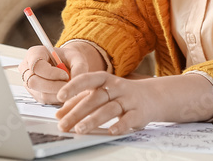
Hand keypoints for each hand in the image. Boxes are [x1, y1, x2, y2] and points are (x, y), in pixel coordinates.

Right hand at [19, 43, 101, 103]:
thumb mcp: (77, 58)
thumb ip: (79, 67)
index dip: (51, 73)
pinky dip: (58, 99)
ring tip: (69, 88)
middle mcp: (27, 69)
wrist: (67, 65)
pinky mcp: (35, 94)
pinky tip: (65, 93)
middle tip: (69, 86)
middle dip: (54, 86)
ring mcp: (29, 83)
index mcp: (34, 54)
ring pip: (40, 94)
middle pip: (34, 82)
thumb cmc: (69, 59)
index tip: (65, 75)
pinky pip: (45, 101)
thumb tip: (75, 82)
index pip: (36, 66)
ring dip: (58, 94)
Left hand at [55, 71, 212, 135]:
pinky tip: (111, 132)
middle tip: (64, 124)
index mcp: (105, 80)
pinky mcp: (139, 113)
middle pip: (95, 98)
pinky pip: (129, 119)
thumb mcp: (101, 93)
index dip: (73, 86)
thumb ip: (80, 101)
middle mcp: (117, 87)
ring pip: (110, 109)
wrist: (153, 97)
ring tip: (80, 130)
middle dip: (78, 111)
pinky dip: (120, 126)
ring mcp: (128, 100)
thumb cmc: (121, 95)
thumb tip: (59, 113)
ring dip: (94, 120)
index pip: (87, 79)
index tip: (60, 96)